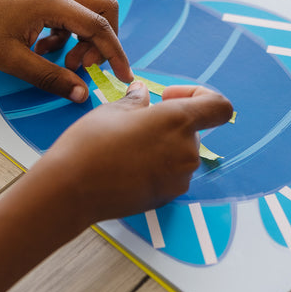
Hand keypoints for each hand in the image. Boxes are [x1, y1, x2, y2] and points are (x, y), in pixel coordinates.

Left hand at [0, 0, 133, 100]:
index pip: (99, 26)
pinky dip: (67, 33)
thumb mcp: (14, 61)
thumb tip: (81, 94)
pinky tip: (44, 49)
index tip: (123, 76)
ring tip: (60, 61)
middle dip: (102, 41)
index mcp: (51, 0)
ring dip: (83, 38)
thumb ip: (51, 77)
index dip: (115, 53)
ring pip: (87, 11)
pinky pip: (70, 12)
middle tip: (81, 66)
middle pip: (103, 10)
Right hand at [31, 82, 233, 234]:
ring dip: (159, 145)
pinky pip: (168, 174)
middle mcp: (186, 151)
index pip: (219, 106)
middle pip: (191, 130)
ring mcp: (179, 178)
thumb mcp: (111, 110)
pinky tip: (124, 166)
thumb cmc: (90, 144)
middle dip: (166, 123)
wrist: (72, 189)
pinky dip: (153, 166)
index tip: (168, 97)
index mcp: (177, 121)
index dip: (199, 96)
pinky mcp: (166, 196)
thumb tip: (142, 94)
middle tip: (132, 123)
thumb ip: (136, 101)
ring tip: (124, 146)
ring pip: (178, 153)